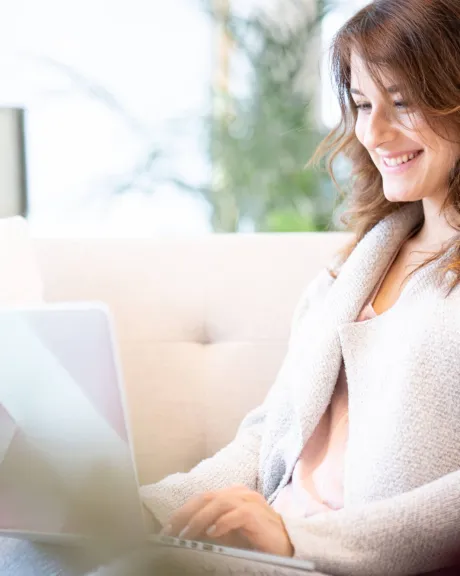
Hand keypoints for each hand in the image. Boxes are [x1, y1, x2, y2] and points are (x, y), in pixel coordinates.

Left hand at [162, 485, 293, 556]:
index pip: (201, 498)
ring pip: (219, 503)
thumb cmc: (256, 539)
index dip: (182, 512)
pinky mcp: (258, 514)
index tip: (167, 528)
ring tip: (186, 535)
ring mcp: (249, 501)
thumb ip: (211, 528)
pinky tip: (212, 533)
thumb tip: (186, 534)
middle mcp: (239, 493)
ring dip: (199, 519)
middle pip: (206, 497)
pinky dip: (223, 523)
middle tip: (170, 531)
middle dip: (185, 514)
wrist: (288, 544)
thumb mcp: (229, 533)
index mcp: (231, 494)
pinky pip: (237, 514)